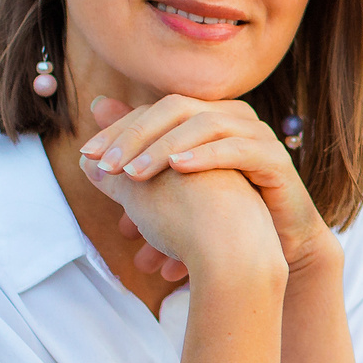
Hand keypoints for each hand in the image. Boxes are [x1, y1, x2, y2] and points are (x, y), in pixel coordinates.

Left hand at [80, 96, 341, 280]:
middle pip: (176, 108)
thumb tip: (87, 153)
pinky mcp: (275, 160)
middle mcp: (231, 118)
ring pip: (205, 124)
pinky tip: (177, 170)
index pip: (155, 110)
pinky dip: (206, 156)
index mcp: (205, 118)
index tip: (88, 156)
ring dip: (164, 148)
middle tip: (107, 166)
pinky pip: (239, 149)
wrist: (267, 253)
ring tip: (135, 176)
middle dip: (136, 136)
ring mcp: (256, 136)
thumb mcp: (164, 191)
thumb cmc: (216, 221)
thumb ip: (133, 165)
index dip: (120, 130)